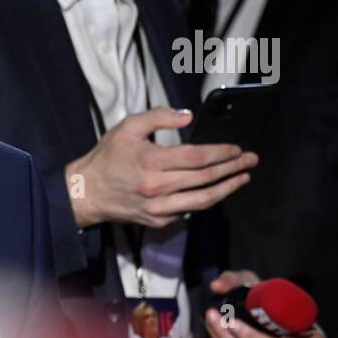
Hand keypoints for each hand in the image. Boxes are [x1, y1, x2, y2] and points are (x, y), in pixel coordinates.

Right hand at [65, 107, 257, 228]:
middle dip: (233, 168)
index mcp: (151, 161)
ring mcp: (159, 207)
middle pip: (206, 178)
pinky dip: (204, 200)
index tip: (237, 149)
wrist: (86, 192)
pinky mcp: (158, 220)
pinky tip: (214, 190)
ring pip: (203, 200)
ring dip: (227, 188)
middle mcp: (158, 186)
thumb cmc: (107, 158)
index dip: (221, 153)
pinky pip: (188, 211)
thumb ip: (159, 117)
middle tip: (250, 160)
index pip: (197, 157)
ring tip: (242, 178)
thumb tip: (188, 117)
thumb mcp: (127, 127)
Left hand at [204, 270, 326, 337]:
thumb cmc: (262, 295)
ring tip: (212, 320)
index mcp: (306, 329)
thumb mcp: (251, 282)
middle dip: (244, 337)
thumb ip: (234, 280)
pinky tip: (215, 333)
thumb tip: (216, 286)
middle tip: (221, 318)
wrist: (256, 306)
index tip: (278, 336)